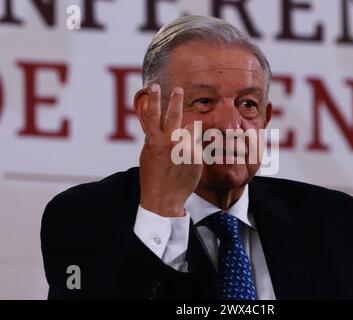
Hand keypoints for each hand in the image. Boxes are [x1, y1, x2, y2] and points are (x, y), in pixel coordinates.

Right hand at [136, 84, 202, 216]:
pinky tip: (191, 160)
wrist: (164, 198)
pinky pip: (199, 144)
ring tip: (188, 136)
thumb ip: (154, 140)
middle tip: (178, 89)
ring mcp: (185, 148)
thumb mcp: (148, 156)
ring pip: (192, 128)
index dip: (153, 99)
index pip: (152, 114)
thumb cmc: (153, 177)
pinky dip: (196, 147)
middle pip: (174, 114)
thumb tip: (157, 127)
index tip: (154, 87)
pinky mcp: (197, 156)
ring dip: (191, 128)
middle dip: (175, 100)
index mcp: (154, 140)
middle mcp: (170, 141)